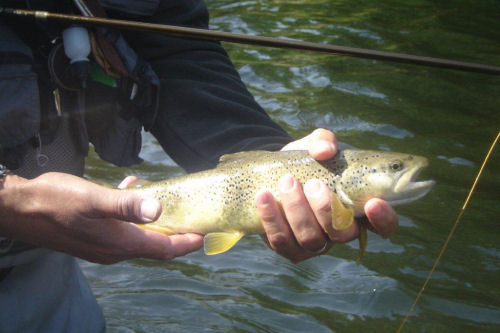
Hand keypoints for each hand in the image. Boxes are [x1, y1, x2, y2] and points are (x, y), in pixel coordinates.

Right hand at [0, 173, 202, 263]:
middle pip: (156, 246)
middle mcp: (114, 251)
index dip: (187, 243)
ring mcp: (103, 247)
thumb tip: (157, 210)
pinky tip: (127, 191)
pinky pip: (122, 231)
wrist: (19, 210)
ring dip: (153, 221)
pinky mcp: (93, 239)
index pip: (165, 249)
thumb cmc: (54, 201)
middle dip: (176, 233)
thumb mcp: (93, 199)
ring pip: (140, 237)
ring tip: (161, 197)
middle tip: (192, 216)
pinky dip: (132, 215)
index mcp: (120, 243)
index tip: (205, 233)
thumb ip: (125, 205)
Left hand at [255, 128, 397, 261]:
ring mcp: (314, 243)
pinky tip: (263, 196)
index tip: (374, 203)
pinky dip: (272, 219)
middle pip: (342, 235)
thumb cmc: (306, 161)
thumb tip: (325, 149)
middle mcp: (340, 232)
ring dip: (298, 211)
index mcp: (359, 209)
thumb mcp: (316, 146)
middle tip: (313, 184)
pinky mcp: (288, 247)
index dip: (384, 220)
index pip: (384, 226)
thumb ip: (324, 140)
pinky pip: (281, 241)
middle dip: (327, 210)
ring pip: (311, 240)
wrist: (273, 173)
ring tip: (286, 182)